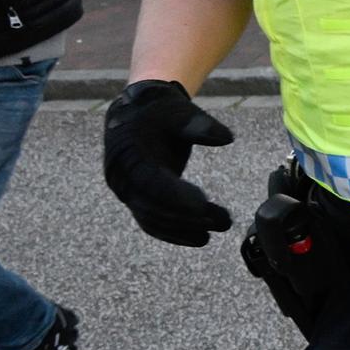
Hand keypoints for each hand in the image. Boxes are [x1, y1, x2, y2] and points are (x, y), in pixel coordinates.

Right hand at [103, 79, 234, 246]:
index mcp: (129, 156)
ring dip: (186, 228)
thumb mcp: (179, 111)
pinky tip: (201, 238)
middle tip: (224, 220)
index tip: (203, 204)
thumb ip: (199, 125)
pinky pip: (152, 223)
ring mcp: (128, 193)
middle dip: (189, 217)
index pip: (151, 182)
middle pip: (154, 206)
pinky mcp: (137, 200)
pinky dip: (175, 233)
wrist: (136, 114)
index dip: (176, 195)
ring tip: (219, 228)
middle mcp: (123, 179)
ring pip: (154, 219)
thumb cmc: (160, 111)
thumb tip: (226, 138)